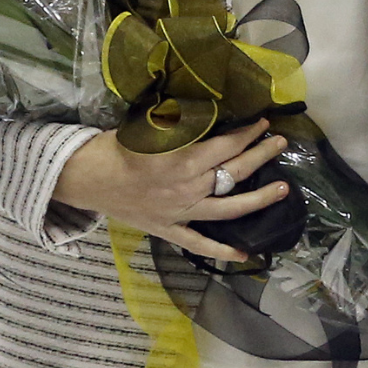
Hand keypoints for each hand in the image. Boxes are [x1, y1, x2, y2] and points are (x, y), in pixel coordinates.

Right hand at [52, 118, 288, 262]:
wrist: (85, 177)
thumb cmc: (116, 146)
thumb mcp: (150, 126)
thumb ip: (183, 124)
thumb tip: (212, 112)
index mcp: (183, 160)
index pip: (227, 145)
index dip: (248, 133)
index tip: (264, 123)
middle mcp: (188, 187)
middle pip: (234, 172)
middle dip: (261, 155)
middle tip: (280, 143)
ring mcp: (180, 212)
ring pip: (228, 209)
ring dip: (258, 199)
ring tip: (282, 189)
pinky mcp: (168, 229)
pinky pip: (198, 244)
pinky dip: (220, 252)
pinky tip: (244, 254)